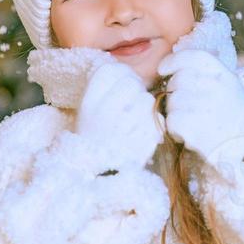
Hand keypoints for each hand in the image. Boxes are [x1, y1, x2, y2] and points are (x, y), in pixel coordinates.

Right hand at [64, 55, 163, 172]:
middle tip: (131, 103)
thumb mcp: (89, 110)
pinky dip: (153, 126)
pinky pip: (155, 122)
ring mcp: (121, 130)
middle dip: (135, 90)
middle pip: (131, 83)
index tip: (121, 84)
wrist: (93, 172)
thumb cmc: (95, 136)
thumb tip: (129, 72)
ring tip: (135, 120)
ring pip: (146, 100)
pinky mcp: (139, 144)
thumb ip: (107, 89)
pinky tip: (141, 134)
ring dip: (145, 108)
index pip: (110, 71)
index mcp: (88, 103)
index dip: (121, 73)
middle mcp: (103, 114)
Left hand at [158, 49, 243, 207]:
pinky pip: (171, 121)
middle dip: (178, 93)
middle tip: (193, 108)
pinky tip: (192, 135)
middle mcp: (211, 85)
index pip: (190, 58)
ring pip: (172, 103)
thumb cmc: (240, 117)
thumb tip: (176, 69)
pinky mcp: (192, 126)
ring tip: (197, 123)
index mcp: (222, 73)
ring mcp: (201, 105)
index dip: (173, 61)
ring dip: (178, 113)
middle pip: (177, 82)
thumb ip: (207, 76)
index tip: (164, 69)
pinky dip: (177, 130)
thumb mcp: (230, 87)